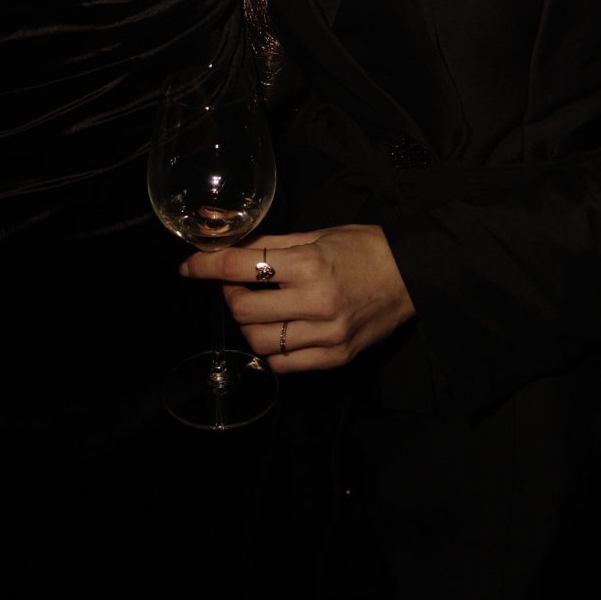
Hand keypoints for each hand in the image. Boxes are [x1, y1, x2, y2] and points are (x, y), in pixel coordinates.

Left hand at [181, 223, 416, 371]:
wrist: (411, 276)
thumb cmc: (363, 248)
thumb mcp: (317, 234)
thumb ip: (273, 244)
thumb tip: (230, 246)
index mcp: (309, 264)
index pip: (240, 267)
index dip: (206, 266)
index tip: (189, 268)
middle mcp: (315, 302)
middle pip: (243, 310)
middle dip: (230, 296)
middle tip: (239, 285)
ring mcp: (325, 336)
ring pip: (258, 343)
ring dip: (248, 326)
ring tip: (260, 309)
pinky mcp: (334, 357)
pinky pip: (283, 365)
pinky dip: (271, 350)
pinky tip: (278, 331)